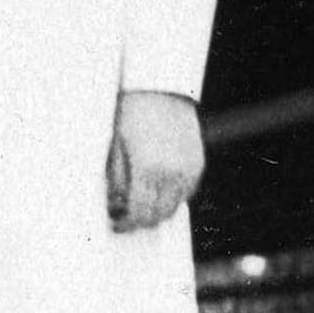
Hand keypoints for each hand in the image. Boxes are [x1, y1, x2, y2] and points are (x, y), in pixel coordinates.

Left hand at [104, 88, 203, 233]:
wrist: (160, 88)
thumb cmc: (130, 112)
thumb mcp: (115, 144)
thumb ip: (116, 178)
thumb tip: (115, 204)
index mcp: (147, 168)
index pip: (138, 212)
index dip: (126, 223)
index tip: (116, 224)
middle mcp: (172, 172)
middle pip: (158, 215)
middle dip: (141, 222)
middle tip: (125, 220)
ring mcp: (188, 169)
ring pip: (175, 207)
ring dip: (158, 213)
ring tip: (140, 208)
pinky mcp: (198, 163)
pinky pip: (187, 193)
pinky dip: (173, 199)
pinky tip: (157, 195)